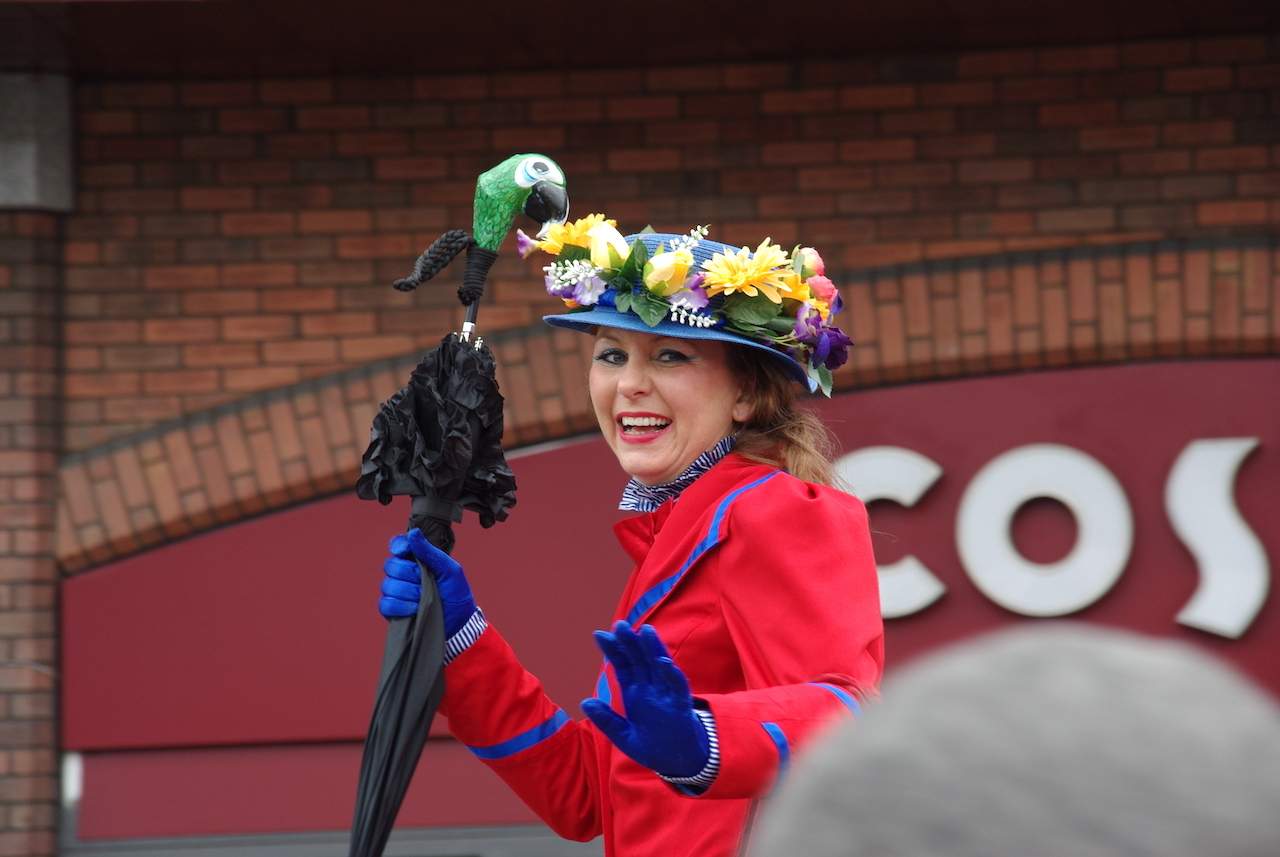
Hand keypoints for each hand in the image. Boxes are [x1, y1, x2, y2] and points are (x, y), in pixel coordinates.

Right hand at [379, 528, 476, 637]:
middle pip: (391, 565)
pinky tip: (414, 608)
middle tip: (425, 581)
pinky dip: (399, 606)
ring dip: (407, 591)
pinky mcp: (393, 611)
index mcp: (418, 561)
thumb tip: (413, 533)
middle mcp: (404, 575)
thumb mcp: (449, 570)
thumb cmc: (456, 594)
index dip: (399, 547)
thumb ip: (430, 552)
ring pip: (387, 585)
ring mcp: (397, 593)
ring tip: (423, 598)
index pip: (399, 546)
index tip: (404, 551)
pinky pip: (385, 604)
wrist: (459, 623)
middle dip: (409, 574)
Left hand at [580, 621, 709, 777]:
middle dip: (630, 643)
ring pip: (659, 667)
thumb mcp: (624, 736)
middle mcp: (650, 689)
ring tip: (646, 631)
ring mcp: (666, 695)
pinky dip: (673, 675)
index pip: (622, 665)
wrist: (678, 763)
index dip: (612, 650)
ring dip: (653, 650)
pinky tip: (665, 663)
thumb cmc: (652, 746)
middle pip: (639, 660)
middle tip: (619, 625)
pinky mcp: (681, 706)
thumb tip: (585, 703)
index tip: (599, 634)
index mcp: (634, 693)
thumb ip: (607, 720)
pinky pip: (678, 688)